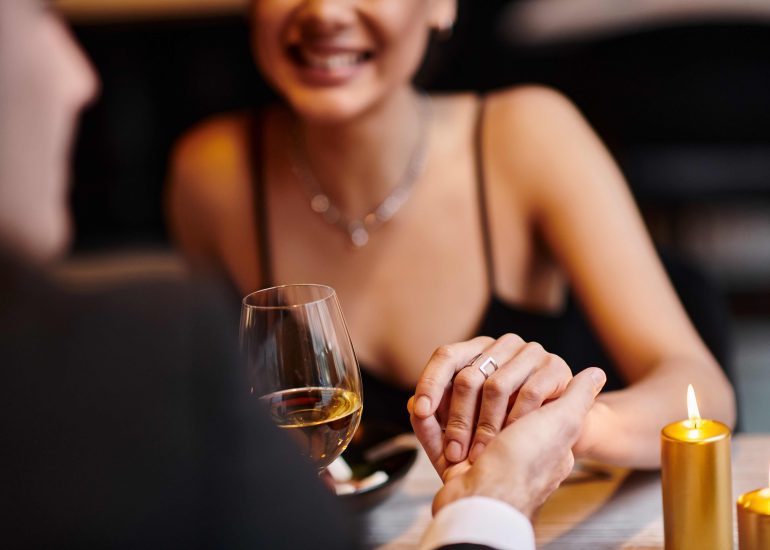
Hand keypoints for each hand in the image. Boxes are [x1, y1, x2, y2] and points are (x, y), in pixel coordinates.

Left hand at [411, 334, 573, 464]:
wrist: (555, 433)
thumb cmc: (504, 425)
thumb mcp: (468, 421)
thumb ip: (437, 414)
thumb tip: (413, 405)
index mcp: (477, 350)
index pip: (446, 356)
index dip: (430, 382)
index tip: (422, 411)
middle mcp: (502, 345)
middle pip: (468, 376)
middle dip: (458, 419)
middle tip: (454, 452)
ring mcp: (530, 352)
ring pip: (496, 386)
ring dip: (486, 426)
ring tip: (480, 454)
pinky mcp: (554, 366)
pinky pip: (529, 393)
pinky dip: (516, 421)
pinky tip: (511, 439)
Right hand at [413, 367, 606, 518]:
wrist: (485, 504)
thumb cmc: (524, 466)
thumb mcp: (563, 423)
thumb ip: (579, 396)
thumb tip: (595, 372)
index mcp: (535, 432)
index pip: (515, 390)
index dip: (508, 388)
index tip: (505, 393)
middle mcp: (507, 442)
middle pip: (478, 397)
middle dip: (471, 404)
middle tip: (476, 414)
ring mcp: (476, 453)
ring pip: (453, 412)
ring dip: (447, 413)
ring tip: (445, 416)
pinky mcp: (449, 463)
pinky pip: (430, 433)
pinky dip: (424, 423)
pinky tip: (419, 408)